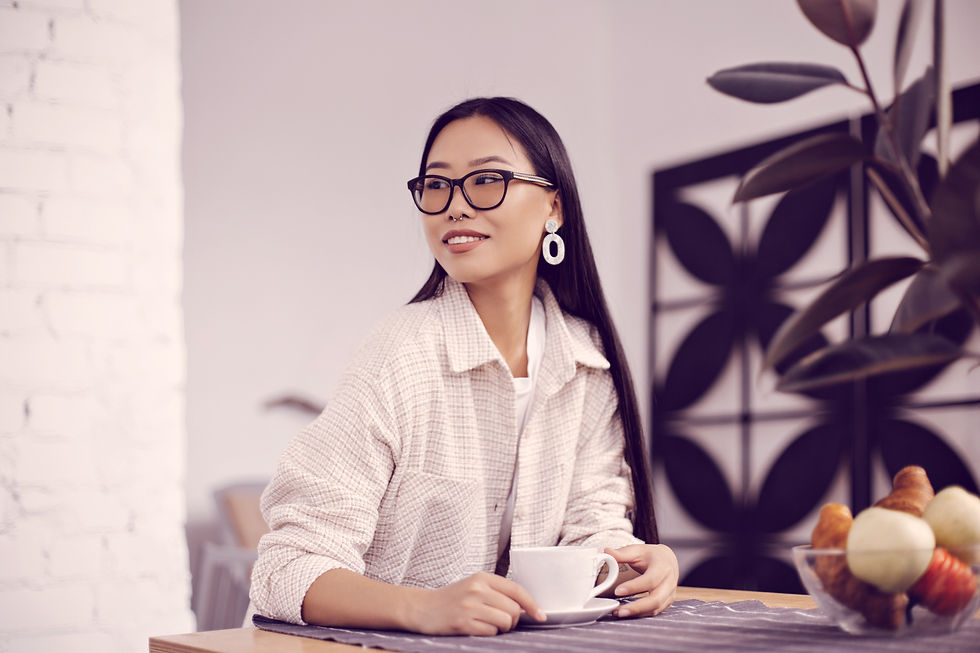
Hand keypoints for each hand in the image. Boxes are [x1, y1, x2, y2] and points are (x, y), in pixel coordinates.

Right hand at [405, 571, 544, 635]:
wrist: (421, 608)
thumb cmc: (451, 599)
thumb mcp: (473, 586)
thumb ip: (496, 592)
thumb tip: (524, 608)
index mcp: (482, 577)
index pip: (517, 590)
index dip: (532, 605)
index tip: (540, 616)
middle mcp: (477, 589)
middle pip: (513, 609)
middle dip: (512, 620)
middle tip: (499, 621)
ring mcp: (470, 606)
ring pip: (505, 622)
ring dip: (500, 628)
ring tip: (486, 624)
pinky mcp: (463, 623)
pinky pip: (490, 633)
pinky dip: (488, 634)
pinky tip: (475, 629)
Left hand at [605, 544, 678, 616]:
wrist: (667, 560)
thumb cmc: (651, 556)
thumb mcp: (638, 550)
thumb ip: (622, 553)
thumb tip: (607, 552)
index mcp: (662, 567)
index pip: (650, 580)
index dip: (634, 587)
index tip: (617, 591)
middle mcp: (669, 582)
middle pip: (656, 600)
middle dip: (637, 608)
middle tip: (619, 611)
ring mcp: (669, 594)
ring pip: (655, 608)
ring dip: (637, 613)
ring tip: (619, 613)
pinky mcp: (667, 602)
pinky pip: (655, 611)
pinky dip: (641, 614)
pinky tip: (627, 613)